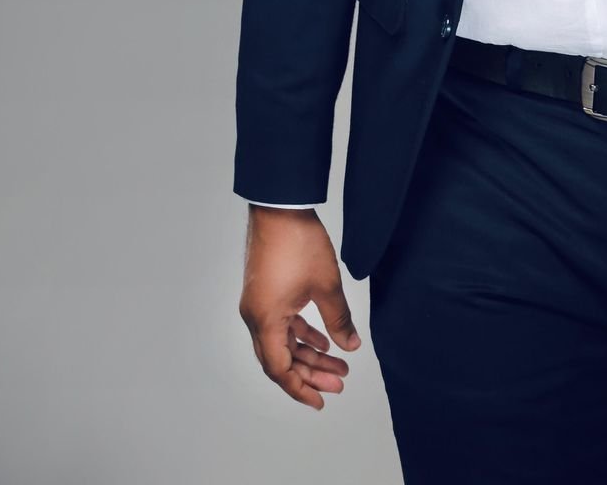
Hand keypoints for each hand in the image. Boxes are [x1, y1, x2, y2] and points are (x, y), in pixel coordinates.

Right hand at [238, 206, 361, 408]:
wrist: (280, 206)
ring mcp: (259, 304)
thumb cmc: (299, 244)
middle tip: (340, 382)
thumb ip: (338, 320)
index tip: (322, 400)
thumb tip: (351, 347)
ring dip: (308, 354)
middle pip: (281, 359)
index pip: (280, 369)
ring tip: (338, 363)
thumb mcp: (326, 285)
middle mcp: (256, 317)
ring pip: (282, 341)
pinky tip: (324, 339)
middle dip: (310, 374)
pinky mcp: (265, 292)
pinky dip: (302, 334)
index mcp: (265, 321)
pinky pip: (282, 323)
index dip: (301, 388)